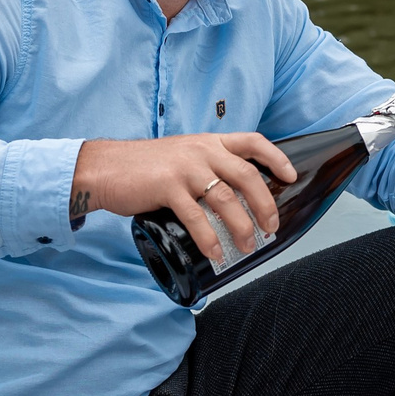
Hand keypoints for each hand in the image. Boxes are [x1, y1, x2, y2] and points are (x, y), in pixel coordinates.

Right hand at [71, 133, 297, 262]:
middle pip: (247, 175)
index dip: (276, 157)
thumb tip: (230, 196)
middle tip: (271, 226)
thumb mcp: (181, 155)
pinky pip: (196, 217)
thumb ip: (204, 167)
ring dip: (242, 226)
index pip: (252, 141)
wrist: (104, 167)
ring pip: (226, 198)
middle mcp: (201, 151)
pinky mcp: (166, 188)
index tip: (291, 175)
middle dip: (265, 203)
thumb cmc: (143, 167)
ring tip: (247, 246)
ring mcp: (184, 168)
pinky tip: (216, 253)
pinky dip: (209, 238)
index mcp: (208, 142)